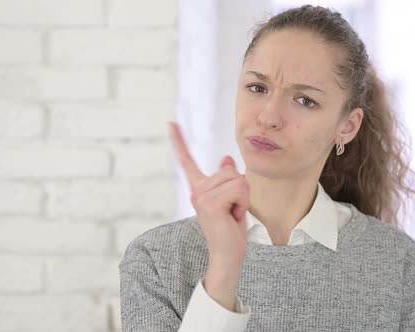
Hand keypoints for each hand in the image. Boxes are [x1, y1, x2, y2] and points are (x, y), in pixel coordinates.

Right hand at [168, 121, 249, 267]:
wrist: (228, 255)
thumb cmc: (231, 230)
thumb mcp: (233, 200)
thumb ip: (228, 180)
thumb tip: (226, 159)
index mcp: (199, 188)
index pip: (187, 161)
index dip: (180, 141)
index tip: (171, 123)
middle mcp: (196, 190)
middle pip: (230, 171)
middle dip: (241, 190)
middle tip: (232, 210)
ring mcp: (200, 196)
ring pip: (237, 179)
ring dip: (243, 198)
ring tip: (232, 214)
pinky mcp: (209, 203)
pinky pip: (239, 188)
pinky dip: (242, 203)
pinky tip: (232, 217)